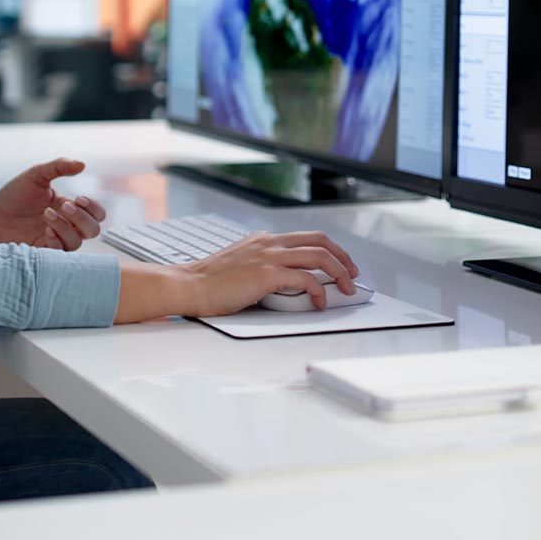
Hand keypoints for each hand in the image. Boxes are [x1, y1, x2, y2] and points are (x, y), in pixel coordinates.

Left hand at [0, 158, 106, 250]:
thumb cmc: (14, 196)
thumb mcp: (36, 176)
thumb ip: (58, 167)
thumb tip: (82, 164)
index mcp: (68, 207)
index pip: (97, 214)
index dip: (94, 208)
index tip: (78, 198)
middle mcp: (66, 225)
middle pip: (93, 230)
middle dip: (82, 218)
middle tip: (65, 206)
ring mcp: (55, 240)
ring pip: (77, 242)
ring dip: (66, 227)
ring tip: (47, 214)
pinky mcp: (43, 252)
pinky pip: (60, 252)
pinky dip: (56, 240)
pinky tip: (45, 230)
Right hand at [179, 230, 359, 315]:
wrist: (188, 285)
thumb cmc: (210, 283)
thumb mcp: (242, 266)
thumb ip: (264, 268)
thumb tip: (288, 284)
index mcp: (264, 240)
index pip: (308, 237)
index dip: (330, 250)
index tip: (340, 264)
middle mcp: (269, 243)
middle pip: (320, 241)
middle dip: (343, 257)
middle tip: (352, 275)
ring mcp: (268, 256)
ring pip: (319, 256)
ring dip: (339, 272)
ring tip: (346, 288)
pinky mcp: (266, 274)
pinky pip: (305, 279)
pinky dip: (318, 290)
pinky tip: (319, 302)